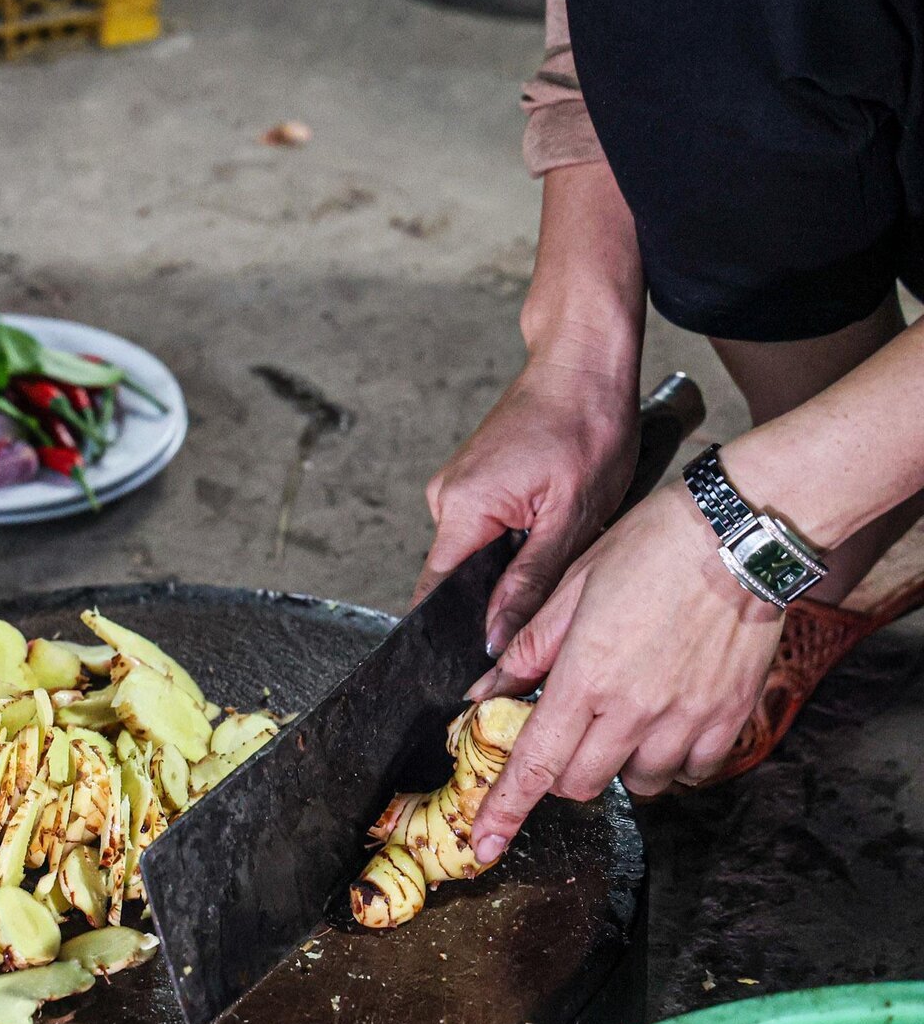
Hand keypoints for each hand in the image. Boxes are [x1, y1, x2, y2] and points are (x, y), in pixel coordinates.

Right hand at [415, 354, 642, 654]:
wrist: (583, 363)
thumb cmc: (587, 425)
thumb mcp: (571, 517)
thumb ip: (528, 582)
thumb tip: (494, 636)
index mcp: (462, 509)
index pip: (436, 594)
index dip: (452, 632)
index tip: (475, 661)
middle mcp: (445, 498)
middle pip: (457, 578)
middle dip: (497, 596)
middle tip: (550, 589)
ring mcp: (456, 486)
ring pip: (475, 555)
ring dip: (512, 563)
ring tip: (558, 539)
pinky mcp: (472, 479)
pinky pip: (484, 529)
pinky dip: (515, 537)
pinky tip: (550, 520)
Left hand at [464, 484, 784, 862]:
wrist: (738, 535)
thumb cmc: (648, 549)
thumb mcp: (569, 589)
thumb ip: (527, 649)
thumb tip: (485, 693)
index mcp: (584, 679)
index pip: (533, 765)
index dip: (504, 812)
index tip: (486, 847)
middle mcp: (634, 710)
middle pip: (581, 784)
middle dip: (560, 772)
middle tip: (564, 735)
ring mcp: (686, 719)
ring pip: (639, 782)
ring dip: (618, 765)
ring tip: (621, 718)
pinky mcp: (729, 717)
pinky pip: (693, 770)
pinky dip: (673, 760)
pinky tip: (665, 723)